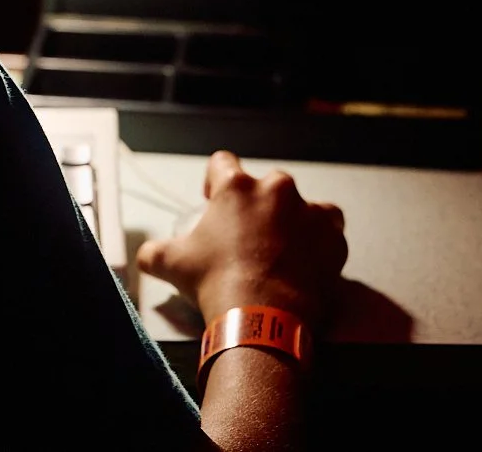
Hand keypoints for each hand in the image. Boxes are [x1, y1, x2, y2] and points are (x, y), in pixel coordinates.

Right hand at [135, 150, 347, 328]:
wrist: (263, 319)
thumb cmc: (217, 283)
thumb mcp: (171, 264)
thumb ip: (154, 251)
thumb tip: (147, 255)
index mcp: (236, 187)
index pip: (222, 163)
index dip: (214, 182)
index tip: (214, 201)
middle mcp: (276, 190)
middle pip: (266, 184)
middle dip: (257, 205)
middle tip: (247, 235)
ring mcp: (310, 213)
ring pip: (304, 205)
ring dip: (294, 219)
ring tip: (281, 248)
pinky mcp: (333, 238)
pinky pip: (330, 230)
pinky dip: (320, 241)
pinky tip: (306, 261)